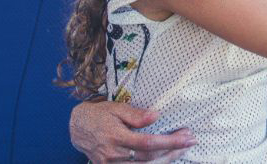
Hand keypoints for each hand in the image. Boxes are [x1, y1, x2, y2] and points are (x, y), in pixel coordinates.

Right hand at [71, 100, 195, 162]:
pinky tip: (164, 159)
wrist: (77, 128)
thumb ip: (135, 115)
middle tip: (190, 141)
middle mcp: (114, 154)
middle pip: (150, 159)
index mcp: (116, 137)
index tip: (187, 137)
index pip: (148, 143)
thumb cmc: (98, 115)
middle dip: (173, 151)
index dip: (169, 142)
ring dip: (166, 161)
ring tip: (180, 150)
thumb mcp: (115, 108)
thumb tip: (156, 116)